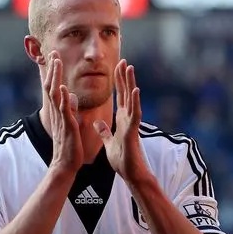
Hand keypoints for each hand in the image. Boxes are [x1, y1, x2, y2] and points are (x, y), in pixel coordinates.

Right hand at [45, 51, 83, 173]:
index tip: (56, 57)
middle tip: (53, 53)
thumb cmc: (69, 146)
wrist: (66, 165)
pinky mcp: (67, 127)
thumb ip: (70, 109)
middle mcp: (57, 113)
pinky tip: (63, 87)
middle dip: (53, 69)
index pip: (55, 88)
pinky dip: (63, 98)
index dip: (55, 72)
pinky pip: (64, 110)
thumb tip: (72, 96)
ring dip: (56, 77)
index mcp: (59, 112)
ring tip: (56, 62)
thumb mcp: (70, 123)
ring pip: (56, 94)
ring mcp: (61, 119)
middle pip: (52, 86)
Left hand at [93, 59, 147, 181]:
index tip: (117, 67)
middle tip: (123, 60)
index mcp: (122, 119)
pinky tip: (135, 90)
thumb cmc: (122, 159)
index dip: (118, 82)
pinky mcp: (133, 131)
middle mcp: (128, 118)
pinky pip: (135, 114)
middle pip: (126, 93)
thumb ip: (104, 131)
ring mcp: (132, 123)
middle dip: (124, 77)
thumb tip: (97, 122)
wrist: (129, 173)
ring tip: (130, 68)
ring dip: (130, 83)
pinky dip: (134, 102)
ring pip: (131, 99)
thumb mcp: (109, 142)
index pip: (120, 96)